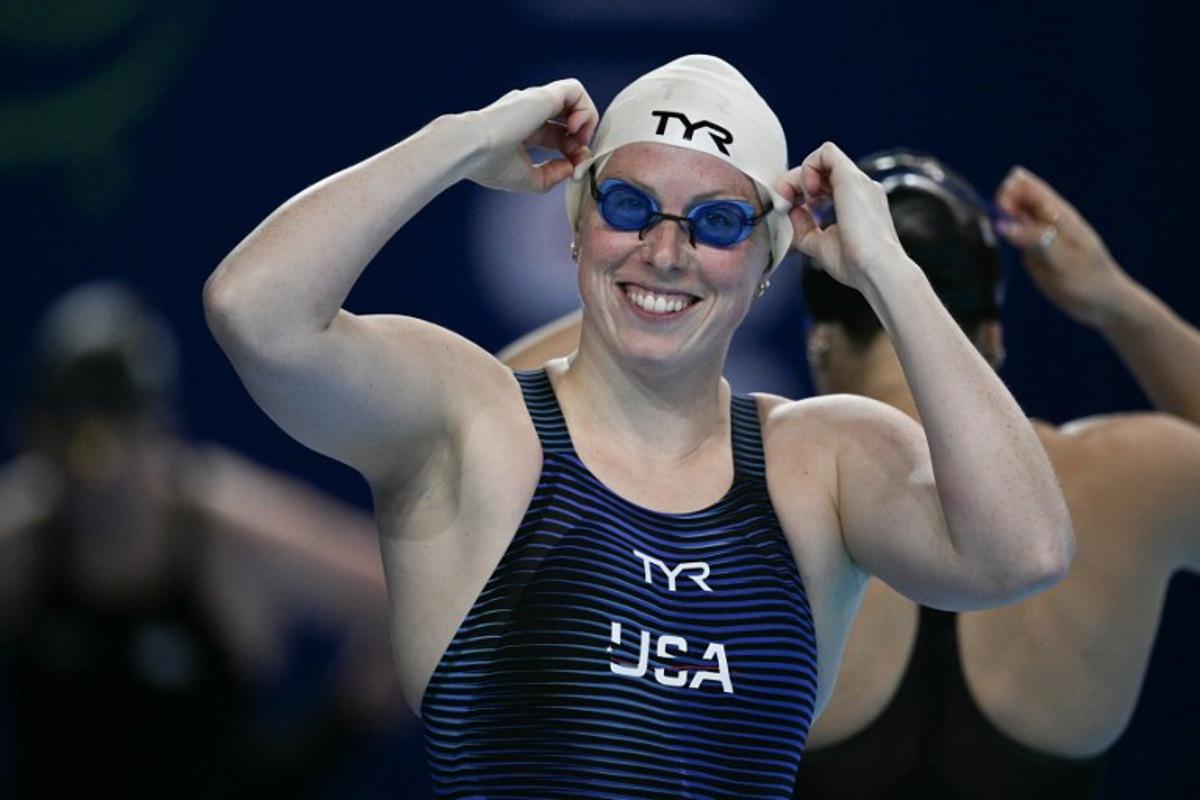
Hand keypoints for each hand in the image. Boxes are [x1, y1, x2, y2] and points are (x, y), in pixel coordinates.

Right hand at [461, 78, 598, 193]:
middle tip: (578, 157)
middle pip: (567, 120)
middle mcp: (528, 112)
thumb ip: (551, 175)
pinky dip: (584, 109)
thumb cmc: (488, 163)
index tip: (573, 170)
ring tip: (579, 140)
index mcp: (521, 129)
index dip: (572, 153)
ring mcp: (535, 101)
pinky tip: (575, 128)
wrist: (472, 148)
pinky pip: (575, 91)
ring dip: (585, 122)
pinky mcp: (543, 95)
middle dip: (580, 140)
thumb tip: (571, 167)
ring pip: (573, 100)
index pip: (557, 136)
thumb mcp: (526, 179)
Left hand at [776, 142, 908, 290]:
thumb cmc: (855, 265)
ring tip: (792, 197)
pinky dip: (808, 167)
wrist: (876, 269)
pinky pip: (826, 152)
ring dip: (799, 175)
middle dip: (795, 183)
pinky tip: (807, 191)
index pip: (825, 185)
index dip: (801, 193)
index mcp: (857, 204)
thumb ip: (805, 227)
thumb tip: (791, 210)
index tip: (789, 211)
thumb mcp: (820, 245)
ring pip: (822, 159)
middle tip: (784, 203)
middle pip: (822, 170)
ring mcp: (858, 181)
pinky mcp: (851, 178)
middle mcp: (860, 188)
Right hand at [994, 166, 1130, 326]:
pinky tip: (1015, 252)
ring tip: (1011, 244)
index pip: (1022, 183)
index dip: (1007, 194)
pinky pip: (1017, 230)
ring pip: (1014, 210)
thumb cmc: (1086, 282)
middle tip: (1005, 232)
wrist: (1103, 302)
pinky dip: (1008, 235)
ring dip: (1003, 221)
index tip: (1005, 218)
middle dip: (1002, 207)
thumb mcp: (1061, 262)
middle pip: (1015, 192)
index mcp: (1057, 213)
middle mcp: (1047, 218)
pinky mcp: (1036, 248)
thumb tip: (1001, 223)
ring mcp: (1041, 232)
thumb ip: (1033, 239)